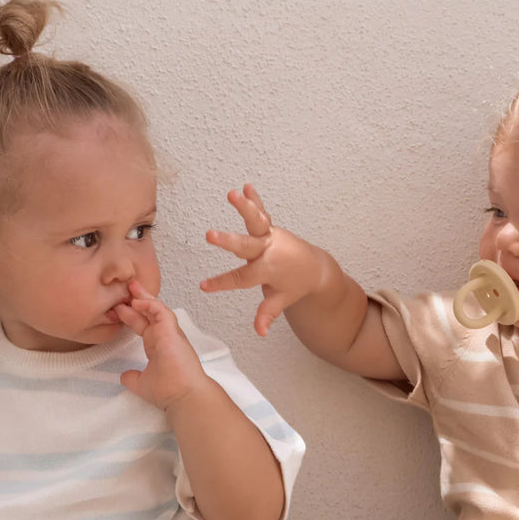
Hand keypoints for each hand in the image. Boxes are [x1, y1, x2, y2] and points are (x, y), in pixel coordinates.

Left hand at [115, 281, 207, 411]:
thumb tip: (124, 375)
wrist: (183, 395)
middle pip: (149, 313)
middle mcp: (164, 337)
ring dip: (143, 297)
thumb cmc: (169, 390)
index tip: (117, 309)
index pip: (143, 326)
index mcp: (157, 346)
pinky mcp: (172, 331)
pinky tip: (136, 301)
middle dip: (136, 300)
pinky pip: (161, 311)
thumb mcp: (142, 383)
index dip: (131, 316)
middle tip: (124, 289)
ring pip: (156, 308)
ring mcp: (169, 333)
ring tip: (130, 286)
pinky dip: (149, 303)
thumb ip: (133, 377)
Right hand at [201, 184, 325, 335]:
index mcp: (268, 270)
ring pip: (257, 222)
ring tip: (233, 194)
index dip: (222, 283)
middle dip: (228, 241)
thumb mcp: (281, 301)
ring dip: (246, 207)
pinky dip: (255, 199)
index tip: (204, 286)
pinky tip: (246, 186)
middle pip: (246, 246)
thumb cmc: (295, 285)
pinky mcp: (271, 228)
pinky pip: (262, 213)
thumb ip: (268, 314)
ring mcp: (271, 237)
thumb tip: (259, 333)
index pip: (241, 278)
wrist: (314, 268)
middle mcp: (268, 251)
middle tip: (210, 235)